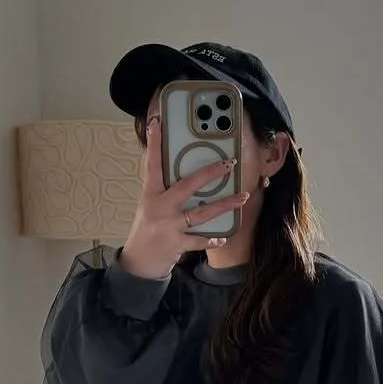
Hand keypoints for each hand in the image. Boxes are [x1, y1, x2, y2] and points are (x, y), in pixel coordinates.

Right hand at [119, 116, 248, 278]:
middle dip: (210, 174)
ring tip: (243, 197)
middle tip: (228, 164)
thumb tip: (184, 170)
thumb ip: (164, 189)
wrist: (139, 261)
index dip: (155, 143)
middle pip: (187, 186)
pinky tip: (223, 237)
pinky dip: (211, 240)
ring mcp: (169, 226)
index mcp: (151, 193)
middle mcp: (160, 207)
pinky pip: (199, 240)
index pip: (152, 164)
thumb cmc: (148, 228)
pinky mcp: (177, 244)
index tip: (157, 123)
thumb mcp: (150, 204)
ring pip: (201, 213)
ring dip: (225, 205)